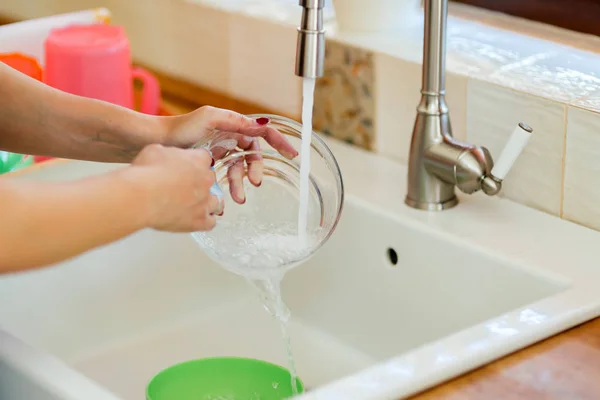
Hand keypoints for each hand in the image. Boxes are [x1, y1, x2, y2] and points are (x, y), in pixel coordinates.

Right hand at [131, 144, 220, 231]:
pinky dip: (206, 221)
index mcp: (197, 161)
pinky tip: (196, 219)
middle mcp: (205, 181)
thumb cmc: (146, 173)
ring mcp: (204, 202)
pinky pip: (211, 222)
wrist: (141, 197)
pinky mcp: (198, 221)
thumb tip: (169, 158)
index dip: (196, 161)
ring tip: (197, 203)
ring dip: (209, 202)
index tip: (189, 165)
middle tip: (187, 185)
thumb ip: (170, 153)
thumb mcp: (156, 151)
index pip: (205, 157)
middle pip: (211, 179)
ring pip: (216, 202)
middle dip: (201, 181)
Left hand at [164, 106, 298, 203]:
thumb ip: (235, 121)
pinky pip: (227, 177)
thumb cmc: (179, 129)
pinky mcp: (210, 165)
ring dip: (240, 182)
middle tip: (254, 183)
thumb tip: (260, 124)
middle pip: (252, 155)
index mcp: (232, 125)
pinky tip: (227, 196)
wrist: (155, 143)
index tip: (291, 154)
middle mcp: (229, 138)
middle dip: (255, 169)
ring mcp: (220, 152)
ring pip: (239, 169)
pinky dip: (229, 186)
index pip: (261, 132)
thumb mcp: (209, 118)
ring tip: (238, 197)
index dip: (279, 142)